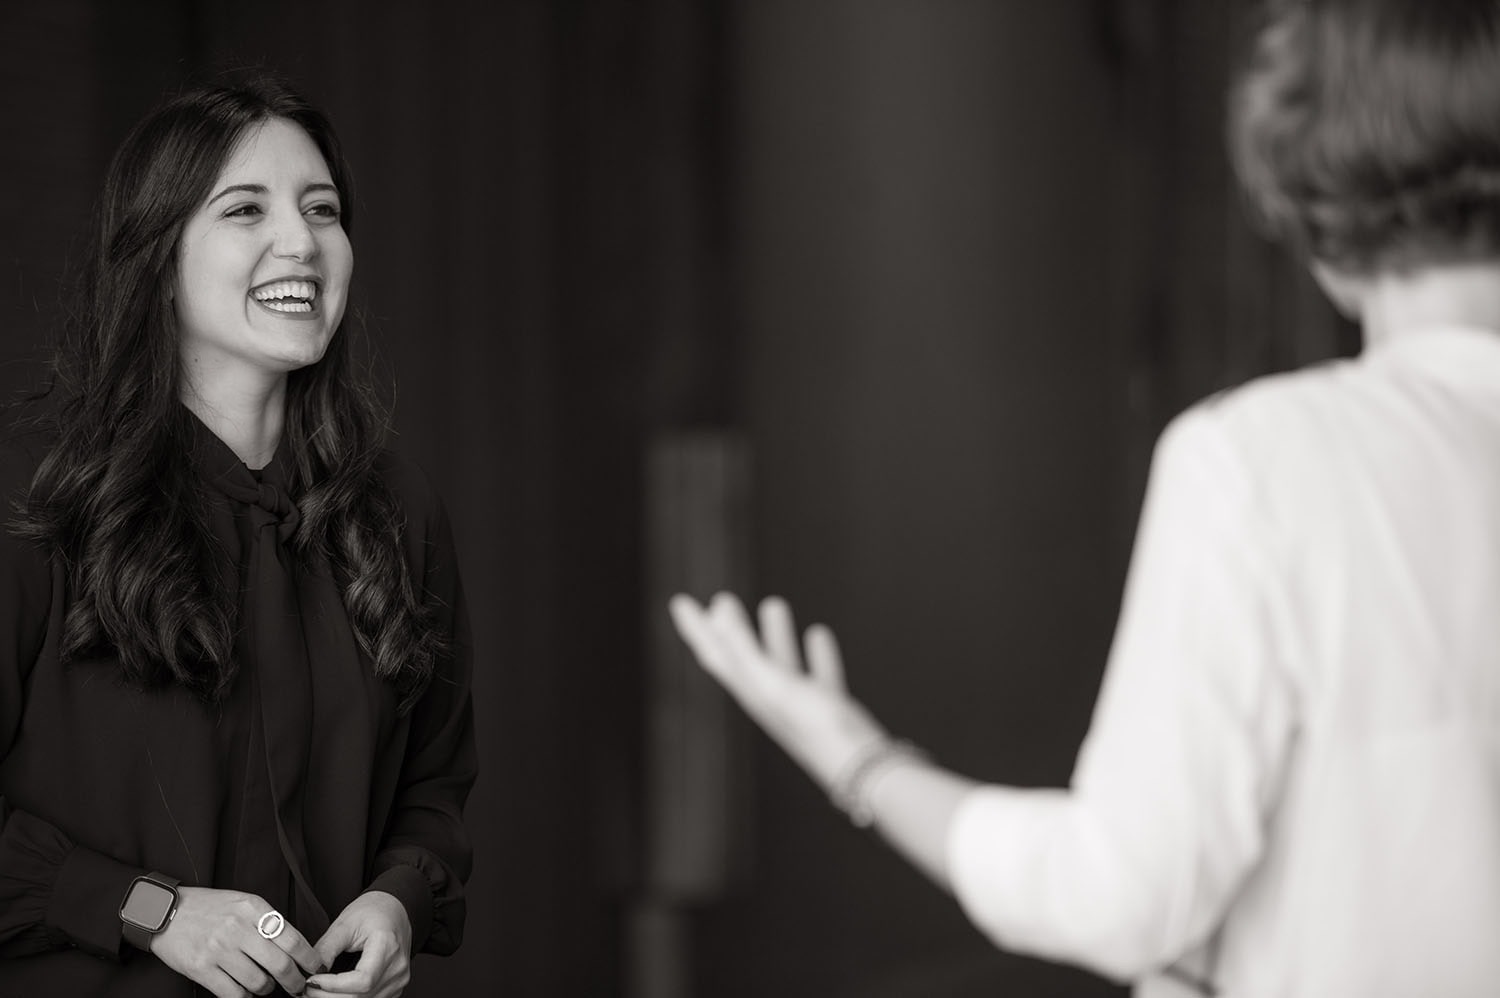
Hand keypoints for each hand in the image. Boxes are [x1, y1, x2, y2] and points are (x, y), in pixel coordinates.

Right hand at [151, 887, 324, 997]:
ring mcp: (219, 949)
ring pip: (259, 982)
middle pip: (280, 964)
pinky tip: (245, 992)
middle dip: (294, 981)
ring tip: (267, 987)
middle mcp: (238, 928)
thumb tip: (294, 946)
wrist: (165, 911)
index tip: (315, 967)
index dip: (309, 958)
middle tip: (298, 987)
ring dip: (267, 990)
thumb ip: (266, 920)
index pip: (292, 938)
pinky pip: (233, 993)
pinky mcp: (202, 968)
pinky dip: (245, 997)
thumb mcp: (242, 902)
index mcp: (253, 908)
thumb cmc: (208, 907)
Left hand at [306, 891, 411, 997]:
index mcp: (388, 946)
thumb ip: (327, 949)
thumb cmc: (373, 911)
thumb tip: (310, 972)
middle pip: (361, 997)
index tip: (313, 981)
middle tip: (308, 989)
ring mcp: (398, 981)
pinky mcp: (395, 988)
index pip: (362, 980)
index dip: (334, 986)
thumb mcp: (345, 923)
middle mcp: (397, 968)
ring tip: (317, 991)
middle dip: (328, 997)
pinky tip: (333, 993)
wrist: (395, 910)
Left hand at [668, 592, 887, 789]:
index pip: (716, 654)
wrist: (863, 771)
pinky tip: (818, 636)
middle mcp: (771, 701)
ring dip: (773, 635)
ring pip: (781, 664)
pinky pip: (818, 676)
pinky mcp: (829, 711)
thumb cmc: (817, 729)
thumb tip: (719, 614)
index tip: (680, 602)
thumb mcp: (774, 685)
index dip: (696, 628)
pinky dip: (815, 655)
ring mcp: (800, 707)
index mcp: (752, 694)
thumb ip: (746, 651)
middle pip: (742, 658)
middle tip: (721, 600)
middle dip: (730, 629)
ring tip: (773, 605)